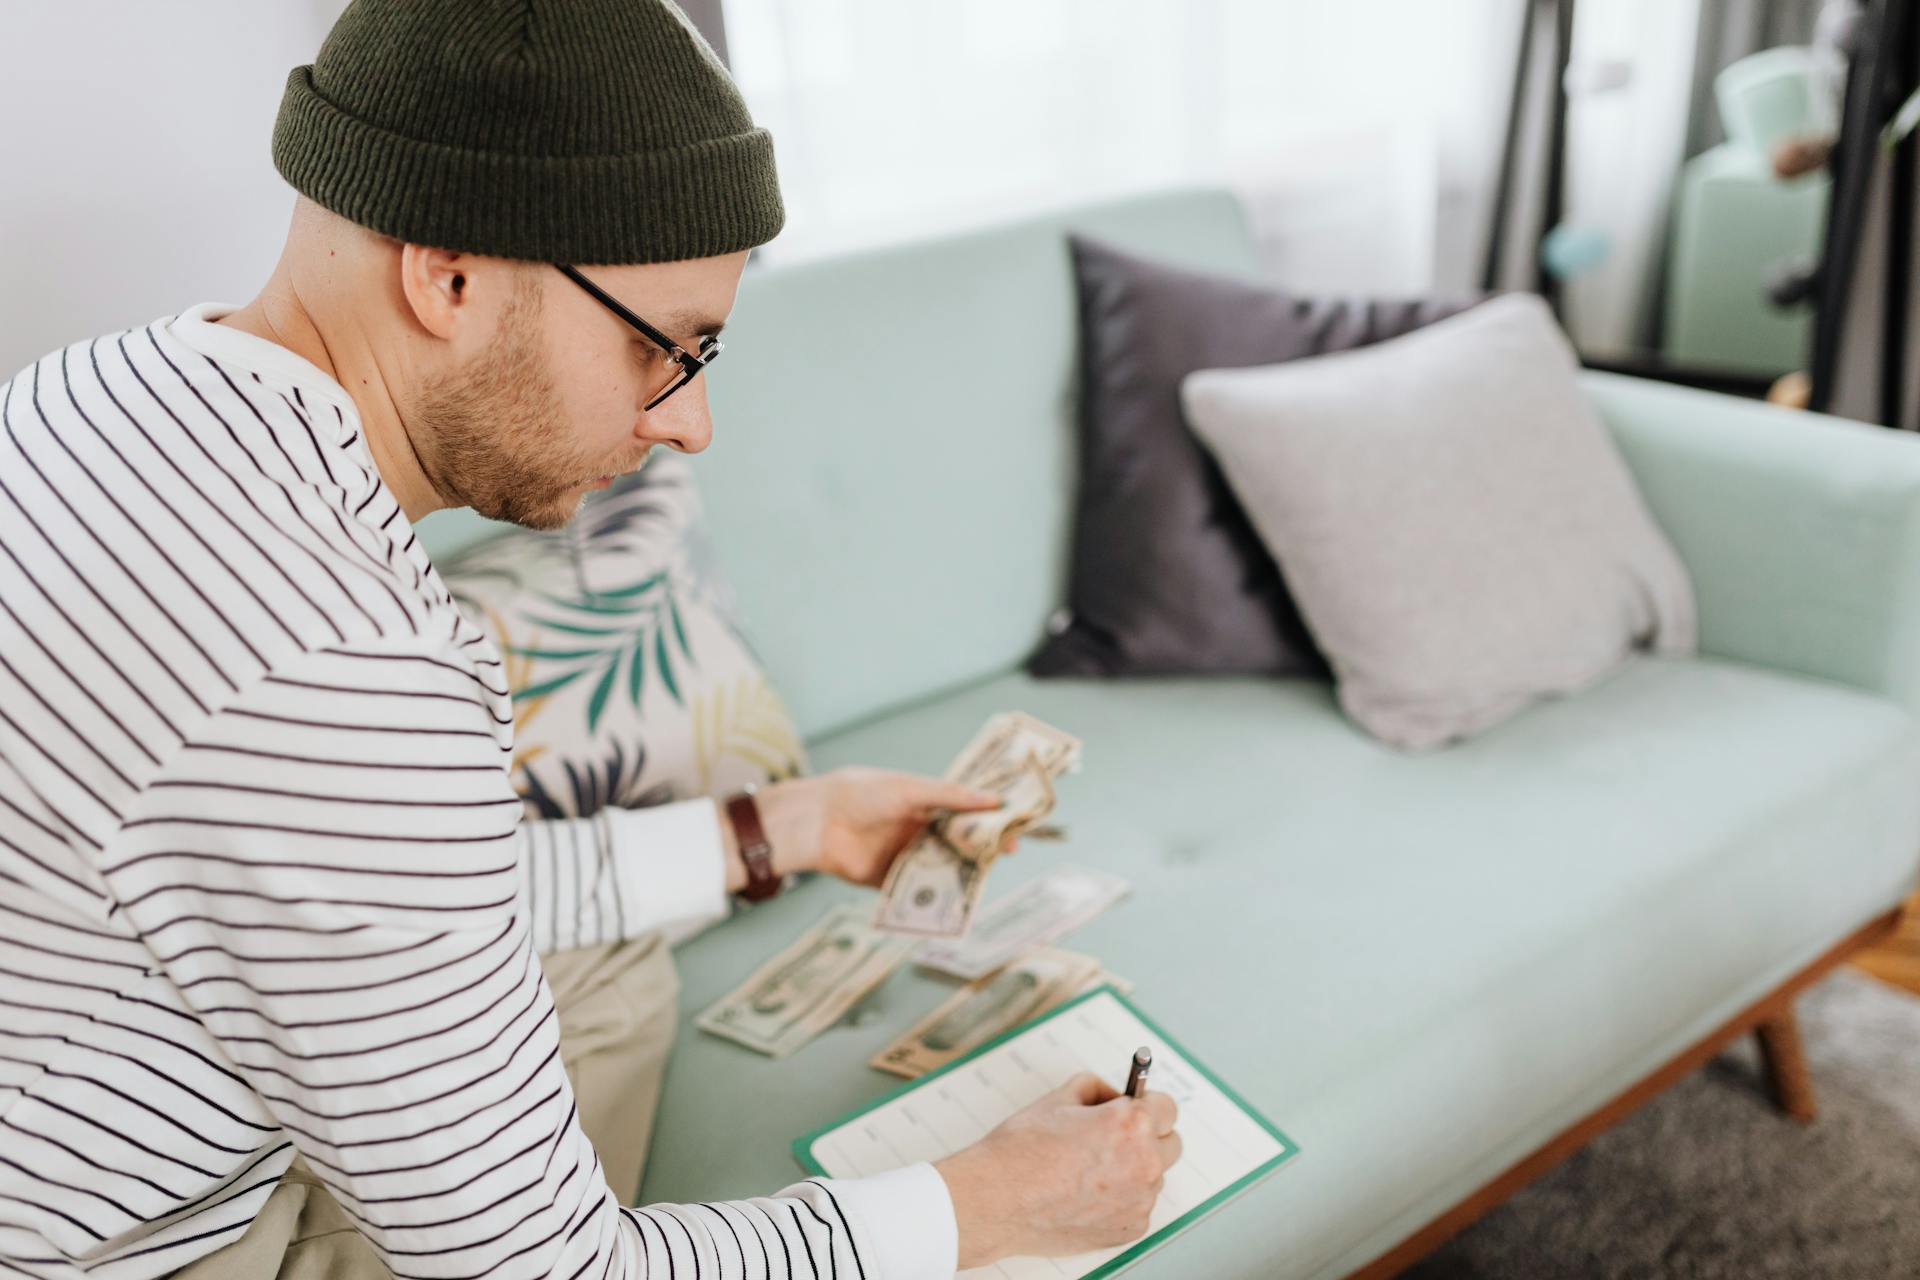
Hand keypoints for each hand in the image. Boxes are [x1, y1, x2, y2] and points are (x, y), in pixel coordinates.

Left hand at [719, 767, 1009, 891]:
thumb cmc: (861, 793)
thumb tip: (993, 799)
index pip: (965, 811)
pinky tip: (956, 898)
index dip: (989, 817)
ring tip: (988, 872)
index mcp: (924, 803)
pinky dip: (936, 894)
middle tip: (1008, 850)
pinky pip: (919, 890)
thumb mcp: (910, 789)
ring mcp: (906, 856)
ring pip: (943, 867)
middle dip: (983, 847)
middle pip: (959, 842)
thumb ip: (950, 796)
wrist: (817, 821)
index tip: (1015, 821)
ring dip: (963, 871)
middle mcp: (918, 830)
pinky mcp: (891, 881)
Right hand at [933, 1073, 1181, 1267]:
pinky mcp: (1128, 1230)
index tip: (1134, 1107)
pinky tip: (1086, 1193)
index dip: (1147, 1103)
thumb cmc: (1021, 1150)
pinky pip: (1137, 1206)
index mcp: (1131, 1126)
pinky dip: (1121, 1199)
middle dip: (1148, 1136)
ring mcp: (1138, 1202)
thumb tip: (1113, 1095)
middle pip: (1170, 1143)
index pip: (1168, 1106)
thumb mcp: (1058, 1098)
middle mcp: (1143, 1164)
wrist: (996, 1200)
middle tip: (1114, 1136)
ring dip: (1134, 1169)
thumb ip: (1096, 1089)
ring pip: (1153, 1177)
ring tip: (1090, 1169)